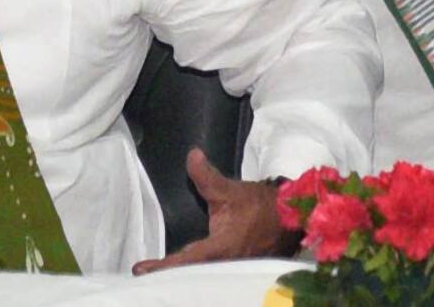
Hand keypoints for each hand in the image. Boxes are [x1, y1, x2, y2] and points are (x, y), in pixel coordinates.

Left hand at [132, 149, 299, 275]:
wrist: (291, 220)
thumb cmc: (260, 206)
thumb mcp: (231, 190)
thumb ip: (207, 176)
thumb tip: (192, 156)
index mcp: (222, 248)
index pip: (188, 259)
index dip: (164, 266)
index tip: (141, 269)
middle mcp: (226, 265)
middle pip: (191, 276)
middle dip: (166, 277)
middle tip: (142, 276)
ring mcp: (233, 271)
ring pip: (201, 277)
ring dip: (179, 277)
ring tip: (154, 277)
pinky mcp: (237, 270)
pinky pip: (211, 274)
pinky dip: (194, 275)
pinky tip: (179, 274)